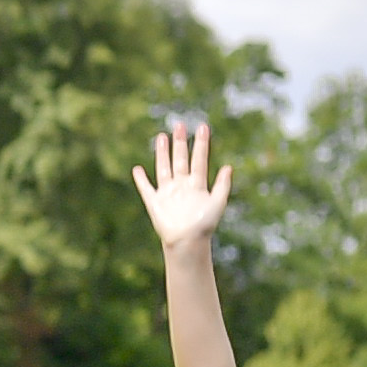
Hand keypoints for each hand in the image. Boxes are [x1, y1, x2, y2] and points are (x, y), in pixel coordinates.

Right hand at [134, 116, 233, 251]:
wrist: (187, 241)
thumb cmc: (204, 225)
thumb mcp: (218, 203)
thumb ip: (223, 185)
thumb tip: (229, 167)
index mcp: (198, 185)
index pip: (199, 159)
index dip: (201, 144)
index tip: (202, 127)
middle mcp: (182, 186)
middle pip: (180, 159)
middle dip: (180, 143)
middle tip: (179, 125)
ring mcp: (168, 193)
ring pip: (164, 167)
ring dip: (163, 153)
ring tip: (162, 136)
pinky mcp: (155, 202)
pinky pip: (146, 188)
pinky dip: (141, 179)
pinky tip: (137, 169)